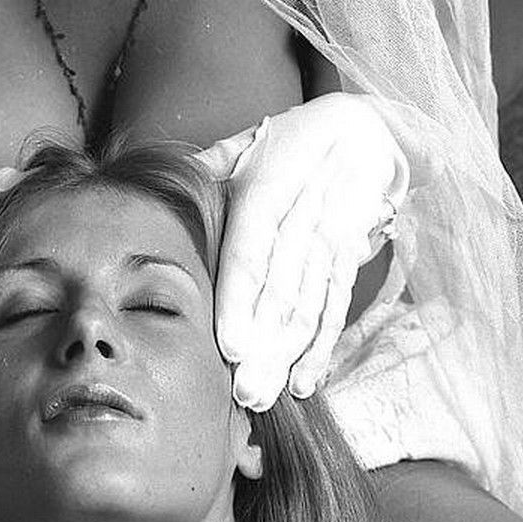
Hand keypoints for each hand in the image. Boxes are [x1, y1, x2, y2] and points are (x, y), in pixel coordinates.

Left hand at [198, 93, 408, 409]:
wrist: (363, 126)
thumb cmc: (288, 143)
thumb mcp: (246, 144)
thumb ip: (204, 168)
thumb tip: (159, 183)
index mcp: (266, 190)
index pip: (252, 253)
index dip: (244, 300)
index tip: (232, 346)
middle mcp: (301, 218)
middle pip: (282, 292)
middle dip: (265, 346)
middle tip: (245, 393)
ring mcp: (331, 240)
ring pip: (310, 305)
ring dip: (290, 356)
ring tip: (267, 395)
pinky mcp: (351, 256)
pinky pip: (336, 305)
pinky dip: (323, 345)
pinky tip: (305, 381)